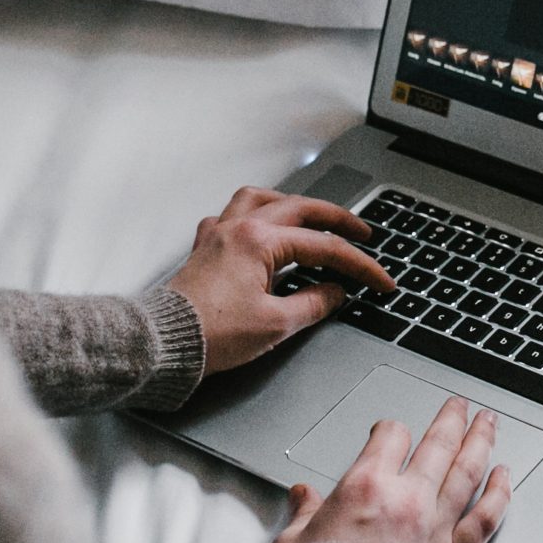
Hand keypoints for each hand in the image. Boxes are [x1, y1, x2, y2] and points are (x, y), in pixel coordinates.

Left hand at [164, 187, 393, 374]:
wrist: (163, 344)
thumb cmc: (210, 334)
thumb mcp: (276, 324)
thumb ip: (313, 303)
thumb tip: (334, 293)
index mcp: (260, 241)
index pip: (324, 248)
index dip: (359, 265)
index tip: (379, 280)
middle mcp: (238, 228)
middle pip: (299, 209)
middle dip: (336, 219)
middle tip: (361, 231)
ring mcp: (219, 234)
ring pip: (261, 199)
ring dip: (292, 204)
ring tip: (312, 215)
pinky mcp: (205, 249)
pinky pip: (231, 215)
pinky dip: (252, 215)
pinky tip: (260, 227)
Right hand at [272, 397, 513, 542]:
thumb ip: (303, 514)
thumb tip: (301, 496)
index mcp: (365, 486)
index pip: (390, 437)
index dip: (391, 429)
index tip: (391, 431)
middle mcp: (406, 499)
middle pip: (437, 444)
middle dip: (450, 419)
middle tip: (459, 406)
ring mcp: (435, 527)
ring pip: (467, 471)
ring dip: (480, 441)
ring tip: (489, 423)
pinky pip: (484, 518)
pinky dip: (499, 494)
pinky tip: (505, 476)